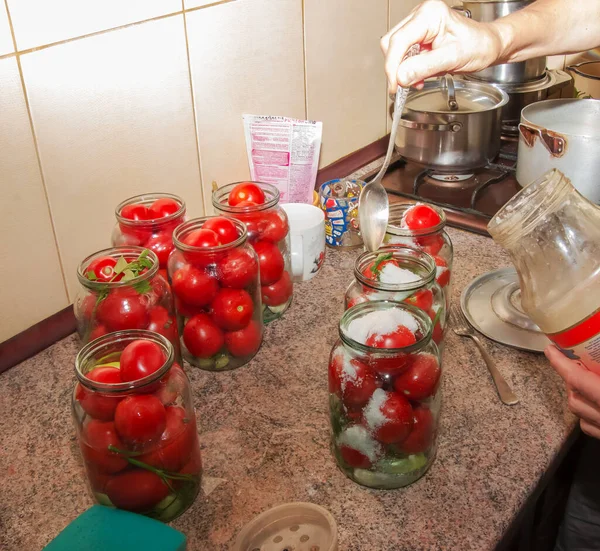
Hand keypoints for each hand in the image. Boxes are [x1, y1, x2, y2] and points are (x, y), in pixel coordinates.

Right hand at [380, 0, 501, 90]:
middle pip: (392, 44)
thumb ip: (424, 67)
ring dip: (402, 70)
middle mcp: (421, 16)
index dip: (393, 66)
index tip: (395, 85)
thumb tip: (401, 77)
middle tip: (405, 86)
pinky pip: (403, 54)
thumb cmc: (478, 45)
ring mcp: (418, 25)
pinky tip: (419, 75)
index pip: (399, 41)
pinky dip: (408, 69)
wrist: (488, 45)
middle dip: (397, 68)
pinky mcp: (418, 36)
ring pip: (395, 50)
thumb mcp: (453, 58)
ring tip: (418, 80)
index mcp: (430, 15)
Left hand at [545, 345, 599, 439]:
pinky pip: (591, 428)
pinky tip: (596, 403)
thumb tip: (595, 355)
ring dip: (578, 396)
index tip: (550, 350)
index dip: (561, 363)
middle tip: (576, 363)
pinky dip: (587, 414)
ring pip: (580, 415)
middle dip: (571, 379)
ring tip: (586, 380)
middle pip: (574, 399)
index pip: (577, 379)